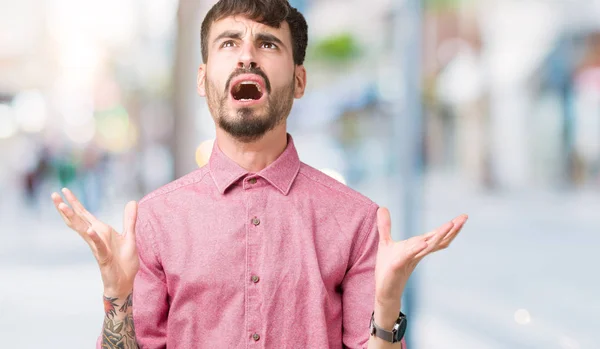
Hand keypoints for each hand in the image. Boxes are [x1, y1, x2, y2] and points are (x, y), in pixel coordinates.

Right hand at [51, 188, 138, 296]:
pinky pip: (98, 246)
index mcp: (101, 231)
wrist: (125, 282)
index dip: (75, 202)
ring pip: (82, 230)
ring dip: (73, 218)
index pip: (84, 214)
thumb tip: (132, 201)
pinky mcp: (103, 257)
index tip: (64, 190)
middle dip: (66, 208)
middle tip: (53, 195)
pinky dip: (94, 238)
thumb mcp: (130, 236)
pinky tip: (89, 229)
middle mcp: (95, 237)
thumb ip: (130, 219)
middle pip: (78, 220)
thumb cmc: (124, 261)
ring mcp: (97, 247)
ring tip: (63, 206)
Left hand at [374, 207, 467, 322]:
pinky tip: (423, 243)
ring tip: (451, 224)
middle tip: (464, 218)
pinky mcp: (398, 266)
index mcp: (418, 247)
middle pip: (439, 240)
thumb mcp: (385, 243)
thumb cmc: (387, 268)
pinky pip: (408, 256)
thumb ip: (385, 225)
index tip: (462, 217)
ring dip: (440, 235)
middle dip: (452, 229)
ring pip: (429, 246)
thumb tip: (382, 207)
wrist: (384, 291)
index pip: (436, 235)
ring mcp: (410, 259)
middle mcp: (418, 253)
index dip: (449, 227)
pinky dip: (416, 249)